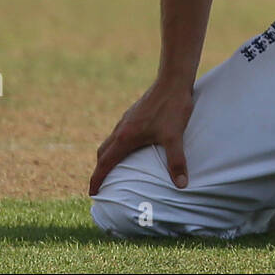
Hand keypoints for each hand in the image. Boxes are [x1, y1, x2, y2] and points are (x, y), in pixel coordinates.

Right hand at [88, 79, 194, 195]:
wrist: (173, 80)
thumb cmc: (172, 108)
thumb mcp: (174, 137)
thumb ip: (176, 162)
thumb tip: (182, 185)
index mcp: (125, 137)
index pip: (104, 164)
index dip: (97, 180)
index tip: (93, 195)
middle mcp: (121, 128)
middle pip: (103, 153)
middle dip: (100, 170)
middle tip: (102, 186)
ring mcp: (126, 119)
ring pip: (110, 142)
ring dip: (108, 157)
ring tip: (115, 170)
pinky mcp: (133, 113)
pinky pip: (118, 134)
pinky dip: (117, 146)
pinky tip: (131, 148)